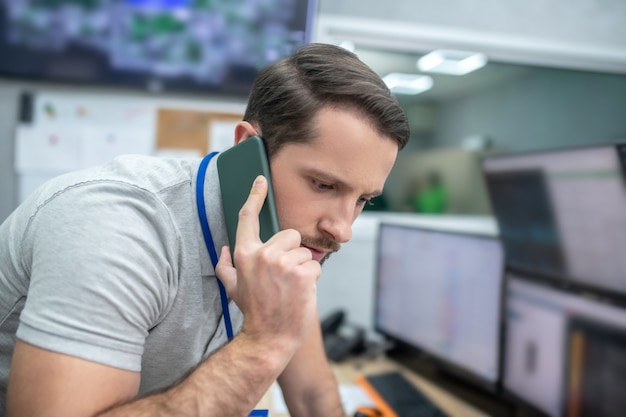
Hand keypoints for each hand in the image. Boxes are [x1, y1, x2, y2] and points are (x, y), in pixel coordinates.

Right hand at [215, 175, 321, 351]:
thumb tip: (224, 247)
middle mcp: (263, 255)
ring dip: (302, 267)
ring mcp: (283, 263)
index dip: (255, 195)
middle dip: (291, 252)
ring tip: (291, 286)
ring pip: (304, 251)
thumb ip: (226, 265)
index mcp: (244, 254)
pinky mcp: (303, 273)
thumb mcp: (233, 288)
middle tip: (283, 277)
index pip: (248, 218)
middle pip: (289, 235)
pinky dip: (312, 278)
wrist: (270, 338)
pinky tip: (300, 292)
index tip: (261, 179)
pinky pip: (315, 264)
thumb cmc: (253, 312)